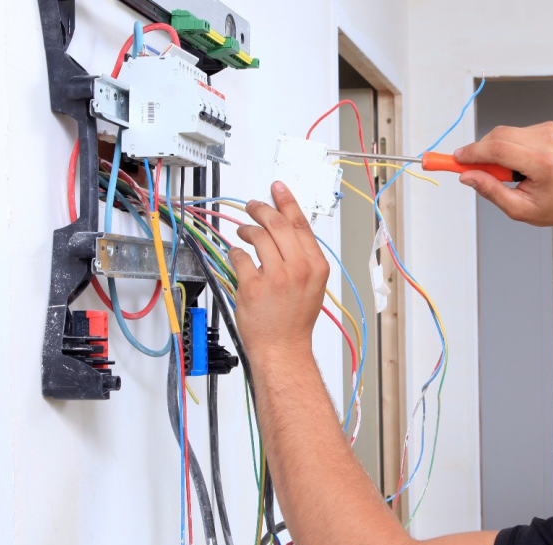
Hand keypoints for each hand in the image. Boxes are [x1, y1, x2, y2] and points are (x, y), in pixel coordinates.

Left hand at [228, 182, 329, 359]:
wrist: (283, 348)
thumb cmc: (296, 319)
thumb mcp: (313, 284)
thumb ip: (303, 257)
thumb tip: (285, 229)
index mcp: (316, 266)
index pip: (300, 224)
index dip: (287, 201)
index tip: (278, 188)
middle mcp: (298, 269)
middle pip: (277, 224)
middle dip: (262, 210)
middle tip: (253, 206)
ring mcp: (275, 277)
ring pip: (257, 236)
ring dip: (247, 230)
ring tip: (244, 233)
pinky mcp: (252, 286)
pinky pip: (240, 257)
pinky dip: (236, 253)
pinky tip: (237, 256)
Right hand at [454, 121, 552, 231]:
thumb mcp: (521, 209)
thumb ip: (491, 191)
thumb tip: (467, 176)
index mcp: (544, 164)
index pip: (498, 149)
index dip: (472, 153)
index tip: (456, 159)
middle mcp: (548, 142)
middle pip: (498, 136)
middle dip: (479, 151)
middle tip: (471, 169)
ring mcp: (550, 131)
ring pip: (505, 133)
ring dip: (496, 151)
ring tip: (508, 174)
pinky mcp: (548, 127)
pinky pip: (516, 132)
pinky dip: (509, 147)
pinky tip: (519, 164)